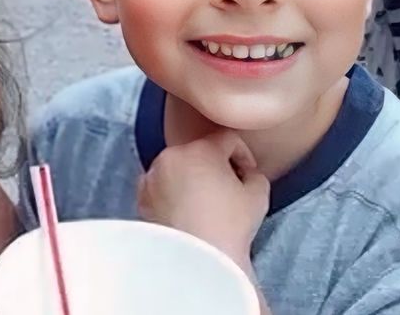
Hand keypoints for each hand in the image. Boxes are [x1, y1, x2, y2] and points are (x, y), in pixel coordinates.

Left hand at [137, 130, 268, 272]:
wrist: (197, 261)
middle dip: (215, 167)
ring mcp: (152, 176)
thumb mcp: (258, 195)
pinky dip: (173, 193)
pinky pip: (161, 186)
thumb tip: (245, 173)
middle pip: (199, 152)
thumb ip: (255, 174)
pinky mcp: (141, 196)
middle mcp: (171, 156)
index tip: (247, 174)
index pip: (226, 139)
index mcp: (200, 150)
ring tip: (205, 205)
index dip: (243, 154)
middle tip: (228, 191)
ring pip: (178, 168)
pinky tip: (186, 213)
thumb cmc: (229, 227)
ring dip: (192, 178)